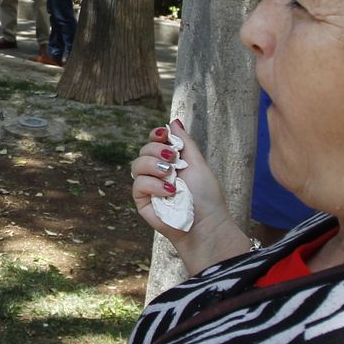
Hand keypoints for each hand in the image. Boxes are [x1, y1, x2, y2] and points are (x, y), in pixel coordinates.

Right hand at [129, 119, 247, 274]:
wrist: (205, 223)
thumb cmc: (206, 196)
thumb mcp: (197, 163)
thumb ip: (184, 142)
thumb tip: (173, 121)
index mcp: (170, 161)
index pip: (154, 141)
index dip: (155, 135)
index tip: (163, 134)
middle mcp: (157, 172)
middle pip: (144, 150)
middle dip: (156, 150)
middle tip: (172, 158)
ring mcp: (148, 186)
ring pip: (136, 164)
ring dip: (154, 165)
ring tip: (170, 174)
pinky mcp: (142, 201)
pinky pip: (139, 184)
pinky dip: (153, 184)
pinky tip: (169, 191)